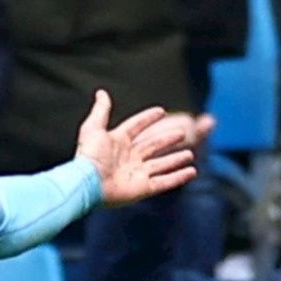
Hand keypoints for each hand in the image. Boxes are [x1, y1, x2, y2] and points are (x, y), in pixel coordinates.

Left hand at [74, 90, 198, 205]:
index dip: (147, 118)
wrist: (88, 182)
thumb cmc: (89, 155)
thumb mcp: (94, 127)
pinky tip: (192, 171)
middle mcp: (128, 158)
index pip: (136, 126)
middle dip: (167, 139)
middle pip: (152, 146)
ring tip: (190, 154)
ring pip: (161, 165)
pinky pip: (165, 182)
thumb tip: (101, 92)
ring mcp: (136, 173)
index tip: (161, 111)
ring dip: (175, 159)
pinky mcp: (143, 188)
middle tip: (182, 132)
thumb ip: (101, 110)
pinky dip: (179, 177)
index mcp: (117, 142)